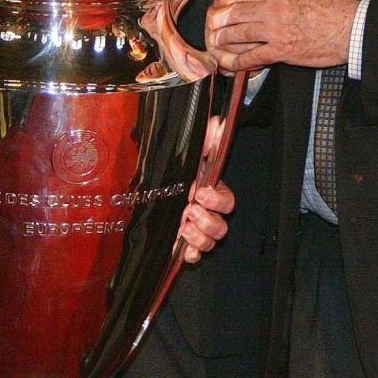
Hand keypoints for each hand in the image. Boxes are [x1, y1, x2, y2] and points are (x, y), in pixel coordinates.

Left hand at [178, 115, 232, 263]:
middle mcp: (207, 214)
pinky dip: (190, 254)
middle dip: (207, 221)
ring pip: (210, 242)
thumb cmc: (175, 171)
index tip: (200, 191)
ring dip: (198, 237)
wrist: (150, 188)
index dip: (216, 200)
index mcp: (212, 193)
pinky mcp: (182, 243)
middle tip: (190, 211)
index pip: (227, 202)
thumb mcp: (188, 152)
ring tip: (182, 227)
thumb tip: (218, 123)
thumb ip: (205, 139)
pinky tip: (180, 248)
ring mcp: (196, 230)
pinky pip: (194, 255)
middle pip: (222, 227)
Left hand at [206, 0, 357, 71]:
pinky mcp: (282, 51)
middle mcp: (273, 10)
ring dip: (224, 39)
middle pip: (236, 13)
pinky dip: (239, 61)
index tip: (218, 4)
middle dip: (219, 19)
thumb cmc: (334, 8)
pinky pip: (254, 57)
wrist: (351, 29)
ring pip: (240, 34)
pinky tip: (229, 63)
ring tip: (214, 41)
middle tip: (211, 24)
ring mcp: (276, 32)